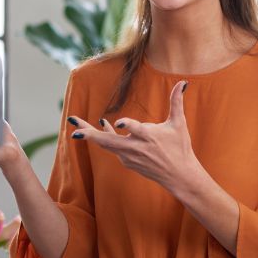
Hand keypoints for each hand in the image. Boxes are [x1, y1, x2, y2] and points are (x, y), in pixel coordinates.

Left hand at [69, 81, 200, 194]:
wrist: (179, 176)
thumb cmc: (180, 148)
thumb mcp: (179, 124)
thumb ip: (176, 102)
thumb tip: (182, 82)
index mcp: (150, 137)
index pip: (136, 130)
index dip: (127, 125)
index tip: (117, 122)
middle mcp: (137, 148)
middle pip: (109, 142)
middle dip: (90, 135)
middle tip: (74, 129)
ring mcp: (130, 157)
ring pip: (106, 144)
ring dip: (90, 134)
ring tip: (75, 123)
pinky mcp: (127, 161)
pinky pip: (112, 147)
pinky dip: (105, 136)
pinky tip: (102, 126)